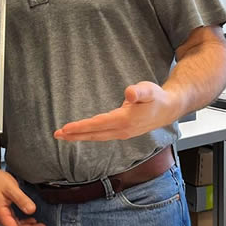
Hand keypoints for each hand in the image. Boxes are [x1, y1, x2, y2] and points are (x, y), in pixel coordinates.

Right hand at [0, 168, 48, 225]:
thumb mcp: (11, 188)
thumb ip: (22, 200)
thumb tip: (31, 210)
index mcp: (0, 212)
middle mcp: (0, 215)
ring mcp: (2, 214)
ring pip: (16, 225)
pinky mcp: (4, 211)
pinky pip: (15, 220)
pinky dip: (24, 222)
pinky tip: (31, 221)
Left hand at [53, 81, 178, 141]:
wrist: (168, 109)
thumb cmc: (156, 97)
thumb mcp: (149, 89)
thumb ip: (138, 91)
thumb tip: (128, 93)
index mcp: (125, 120)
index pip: (98, 124)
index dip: (81, 126)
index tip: (66, 128)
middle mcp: (122, 130)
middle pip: (94, 134)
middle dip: (75, 134)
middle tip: (57, 134)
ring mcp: (122, 133)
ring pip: (97, 136)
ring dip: (80, 136)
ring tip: (64, 135)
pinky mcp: (123, 132)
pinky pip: (102, 135)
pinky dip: (89, 135)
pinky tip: (82, 134)